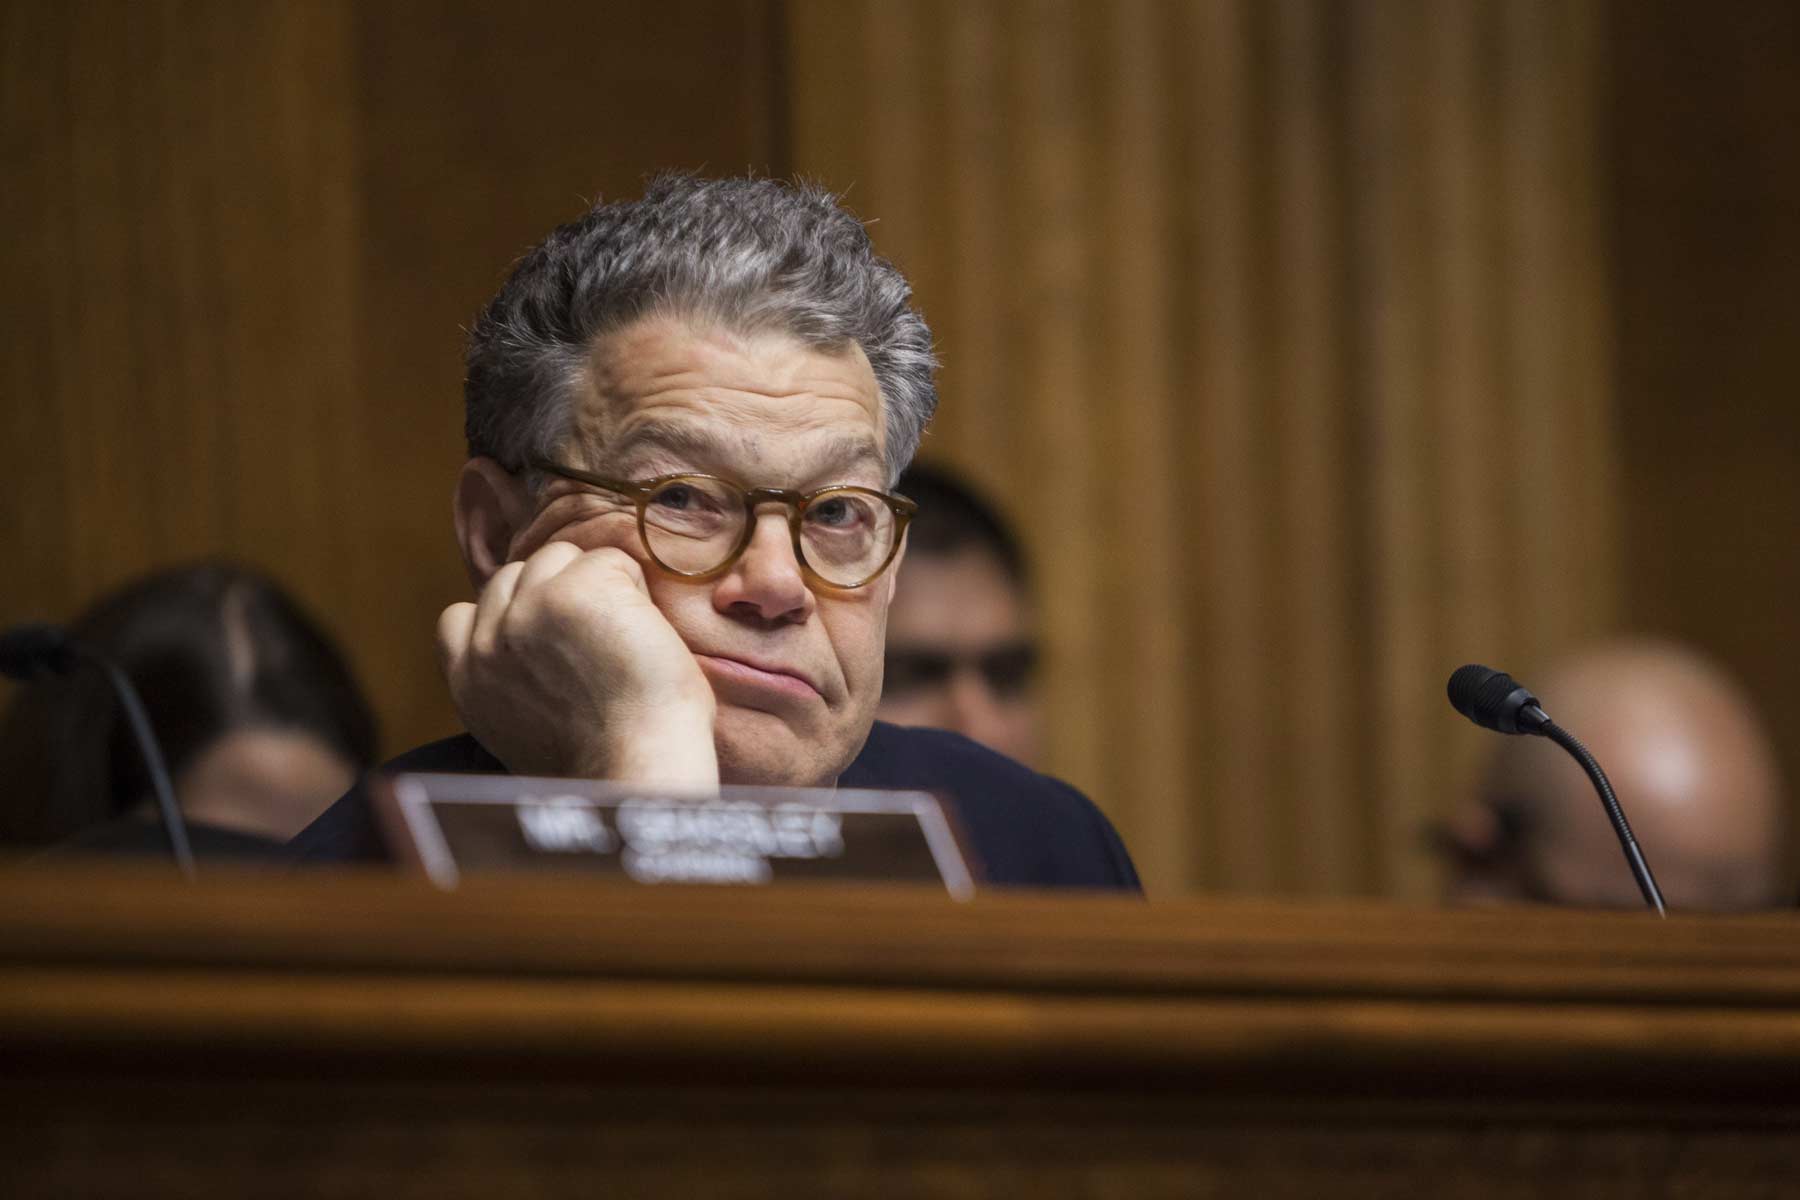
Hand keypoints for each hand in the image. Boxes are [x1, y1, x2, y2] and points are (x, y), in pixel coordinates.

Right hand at [436, 541, 717, 785]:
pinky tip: (643, 634)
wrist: (639, 772)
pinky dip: (635, 588)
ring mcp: (528, 612)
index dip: (509, 615)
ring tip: (622, 639)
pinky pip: (611, 561)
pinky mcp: (576, 593)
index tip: (549, 642)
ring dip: (597, 585)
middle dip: (558, 595)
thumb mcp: (521, 728)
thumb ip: (508, 679)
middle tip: (599, 647)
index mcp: (466, 681)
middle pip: (518, 574)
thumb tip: (532, 646)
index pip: (460, 615)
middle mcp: (488, 643)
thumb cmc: (607, 761)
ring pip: (561, 558)